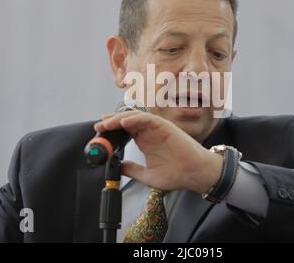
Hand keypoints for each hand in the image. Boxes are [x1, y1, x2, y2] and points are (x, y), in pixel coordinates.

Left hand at [94, 111, 222, 192]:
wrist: (195, 174)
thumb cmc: (177, 175)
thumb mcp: (147, 175)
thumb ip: (132, 170)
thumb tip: (117, 167)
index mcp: (145, 141)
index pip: (125, 131)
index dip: (112, 130)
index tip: (99, 133)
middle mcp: (150, 133)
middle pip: (127, 121)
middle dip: (111, 122)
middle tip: (98, 126)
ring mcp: (157, 128)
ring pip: (135, 117)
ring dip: (119, 119)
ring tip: (107, 123)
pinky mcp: (165, 126)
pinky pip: (148, 118)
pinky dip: (135, 118)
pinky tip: (124, 122)